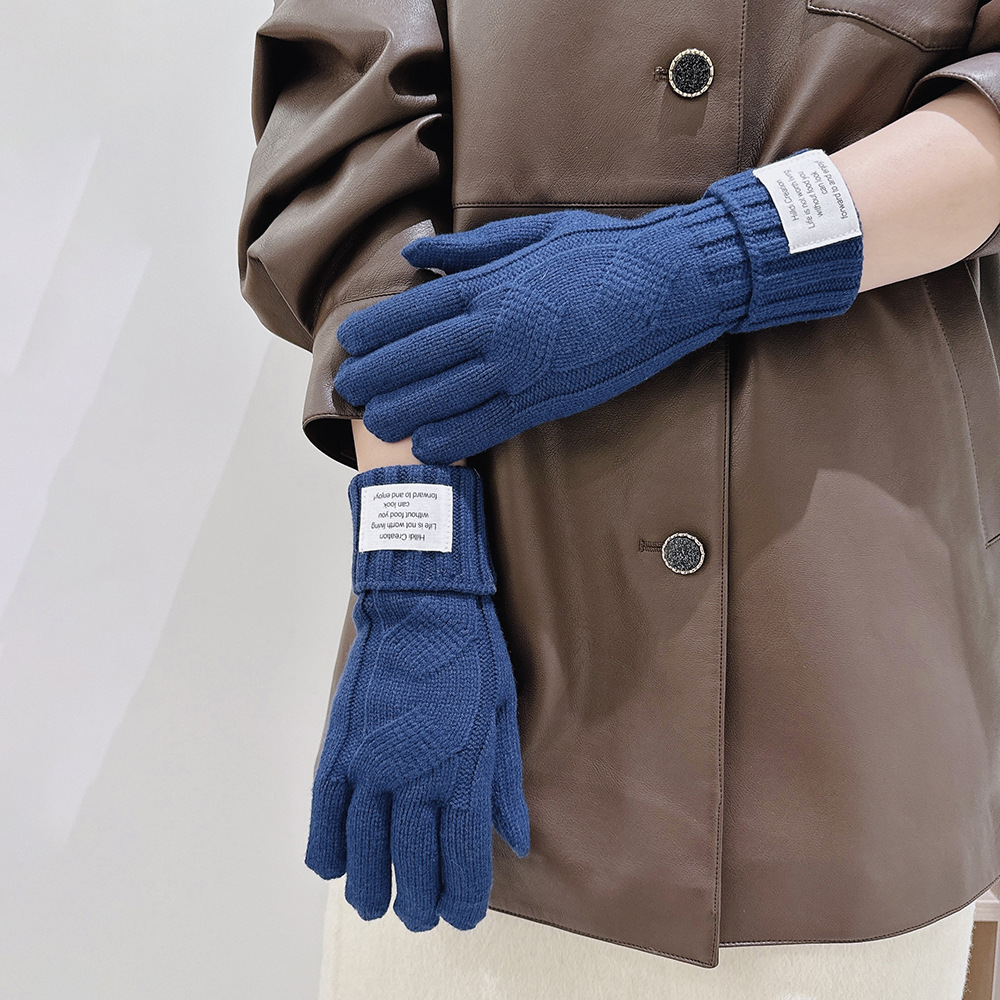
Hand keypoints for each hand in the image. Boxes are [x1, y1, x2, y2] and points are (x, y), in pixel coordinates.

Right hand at [305, 463, 529, 931]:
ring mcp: (370, 764)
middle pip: (410, 864)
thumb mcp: (501, 715)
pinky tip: (334, 866)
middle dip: (417, 900)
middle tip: (419, 915)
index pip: (462, 858)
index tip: (461, 915)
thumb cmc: (471, 653)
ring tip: (375, 903)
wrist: (421, 603)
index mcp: (463, 772)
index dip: (461, 896)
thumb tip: (516, 839)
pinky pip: (325, 812)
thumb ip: (503, 785)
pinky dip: (327, 846)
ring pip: (362, 849)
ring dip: (369, 885)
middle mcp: (413, 778)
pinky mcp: (339, 746)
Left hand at [334, 150, 863, 464]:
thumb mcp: (531, 234)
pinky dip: (455, 435)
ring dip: (405, 410)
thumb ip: (469, 250)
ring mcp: (521, 366)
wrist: (666, 282)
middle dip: (379, 374)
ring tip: (374, 422)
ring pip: (446, 394)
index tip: (347, 344)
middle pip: (420, 356)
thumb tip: (416, 253)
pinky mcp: (548, 397)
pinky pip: (490, 422)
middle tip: (348, 391)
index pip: (415, 310)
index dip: (377, 331)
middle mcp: (496, 327)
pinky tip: (427, 444)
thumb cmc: (602, 251)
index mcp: (490, 284)